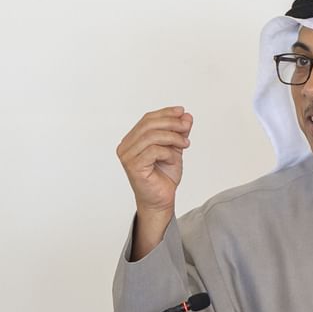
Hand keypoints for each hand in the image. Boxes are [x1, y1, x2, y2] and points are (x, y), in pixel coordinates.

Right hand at [117, 106, 191, 259]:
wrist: (161, 200)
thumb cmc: (164, 177)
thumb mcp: (175, 149)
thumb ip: (178, 133)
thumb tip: (186, 115)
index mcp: (132, 140)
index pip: (147, 119)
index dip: (165, 113)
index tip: (182, 111)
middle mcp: (126, 147)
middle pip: (148, 125)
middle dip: (171, 123)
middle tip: (186, 126)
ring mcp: (127, 156)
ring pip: (151, 136)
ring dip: (172, 137)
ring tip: (185, 144)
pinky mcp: (133, 166)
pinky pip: (153, 151)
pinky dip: (168, 152)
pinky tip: (174, 158)